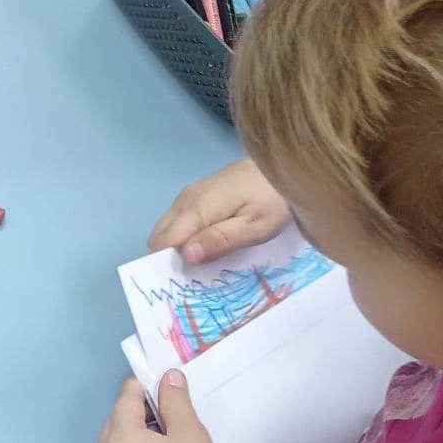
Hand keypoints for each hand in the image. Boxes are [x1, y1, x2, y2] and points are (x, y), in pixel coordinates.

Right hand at [148, 158, 290, 264]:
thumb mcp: (254, 226)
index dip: (169, 264)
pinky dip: (188, 235)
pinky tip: (214, 240)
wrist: (283, 162)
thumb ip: (220, 240)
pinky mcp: (198, 193)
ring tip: (210, 258)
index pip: (162, 242)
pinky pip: (180, 220)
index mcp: (196, 208)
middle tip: (202, 272)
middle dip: (172, 257)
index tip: (189, 280)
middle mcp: (185, 200)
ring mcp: (190, 194)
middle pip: (160, 236)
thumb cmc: (274, 198)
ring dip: (181, 246)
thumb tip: (185, 256)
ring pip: (169, 228)